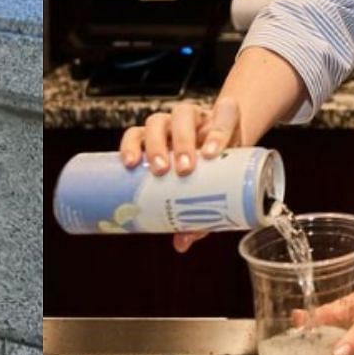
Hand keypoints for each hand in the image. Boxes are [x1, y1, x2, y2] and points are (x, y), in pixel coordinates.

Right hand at [118, 99, 240, 253]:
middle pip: (184, 115)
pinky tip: (128, 162)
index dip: (220, 131)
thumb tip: (182, 241)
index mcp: (219, 120)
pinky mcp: (147, 132)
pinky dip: (130, 145)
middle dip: (183, 142)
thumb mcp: (217, 186)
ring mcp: (168, 123)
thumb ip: (204, 214)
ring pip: (158, 121)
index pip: (226, 112)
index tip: (213, 154)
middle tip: (183, 169)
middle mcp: (193, 118)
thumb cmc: (214, 169)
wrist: (199, 154)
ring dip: (156, 145)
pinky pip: (134, 133)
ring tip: (156, 170)